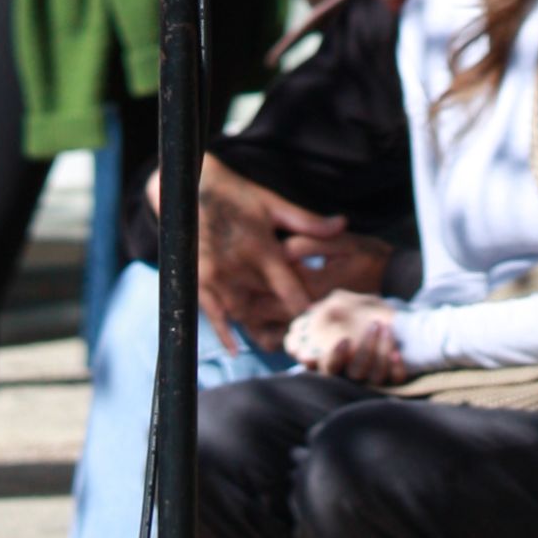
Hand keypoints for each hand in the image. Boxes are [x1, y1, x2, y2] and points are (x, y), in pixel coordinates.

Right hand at [198, 165, 386, 341]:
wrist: (193, 189)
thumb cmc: (239, 196)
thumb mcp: (274, 205)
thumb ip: (308, 222)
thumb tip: (343, 224)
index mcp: (261, 249)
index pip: (289, 288)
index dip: (304, 308)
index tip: (319, 322)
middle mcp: (238, 267)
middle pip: (266, 305)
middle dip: (282, 319)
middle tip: (302, 336)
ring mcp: (216, 277)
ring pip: (242, 314)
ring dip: (258, 327)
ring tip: (277, 341)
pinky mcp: (198, 281)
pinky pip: (213, 315)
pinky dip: (225, 333)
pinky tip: (236, 348)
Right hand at [285, 287, 407, 383]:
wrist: (389, 316)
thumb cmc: (359, 310)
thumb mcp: (343, 305)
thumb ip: (326, 309)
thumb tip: (311, 310)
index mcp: (338, 359)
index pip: (329, 367)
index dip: (335, 358)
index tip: (345, 341)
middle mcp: (354, 371)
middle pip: (354, 372)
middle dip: (365, 351)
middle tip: (373, 326)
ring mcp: (373, 376)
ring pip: (375, 376)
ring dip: (382, 352)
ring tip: (387, 327)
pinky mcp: (393, 378)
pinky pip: (395, 380)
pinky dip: (396, 368)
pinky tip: (397, 353)